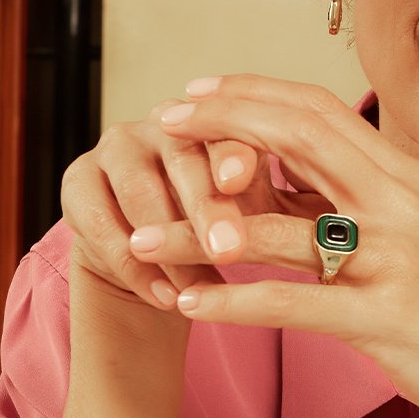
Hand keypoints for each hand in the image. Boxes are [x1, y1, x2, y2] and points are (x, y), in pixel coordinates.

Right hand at [58, 97, 329, 312]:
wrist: (160, 271)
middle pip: (181, 155)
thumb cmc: (228, 238)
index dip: (233, 149)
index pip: (227, 124)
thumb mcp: (263, 222)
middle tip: (228, 248)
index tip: (244, 179)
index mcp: (217, 119)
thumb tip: (340, 222)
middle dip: (205, 205)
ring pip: (139, 190)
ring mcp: (116, 147)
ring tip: (196, 287)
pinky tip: (164, 297)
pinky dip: (135, 266)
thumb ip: (287, 208)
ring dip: (169, 243)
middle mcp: (163, 123)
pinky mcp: (78, 181)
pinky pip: (101, 223)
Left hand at [138, 74, 418, 417]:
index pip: (318, 109)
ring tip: (139, 242)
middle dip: (218, 127)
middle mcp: (401, 203)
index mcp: (404, 177)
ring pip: (274, 230)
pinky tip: (188, 307)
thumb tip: (276, 170)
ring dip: (196, 233)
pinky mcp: (384, 318)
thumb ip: (347, 202)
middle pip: (296, 139)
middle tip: (159, 128)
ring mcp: (394, 258)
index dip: (250, 94)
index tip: (193, 93)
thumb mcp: (406, 238)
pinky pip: (291, 303)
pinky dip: (232, 303)